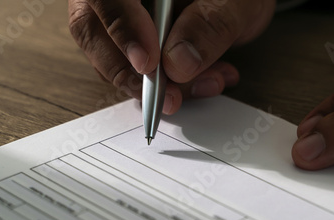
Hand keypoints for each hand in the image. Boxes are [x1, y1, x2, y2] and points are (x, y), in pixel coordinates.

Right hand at [68, 0, 274, 113]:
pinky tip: (206, 80)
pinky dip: (172, 86)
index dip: (121, 30)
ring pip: (114, 58)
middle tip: (170, 97)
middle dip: (132, 73)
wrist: (239, 2)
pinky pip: (137, 72)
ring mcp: (123, 18)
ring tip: (209, 81)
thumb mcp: (235, 1)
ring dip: (159, 85)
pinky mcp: (135, 44)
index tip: (147, 64)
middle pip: (94, 31)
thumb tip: (178, 64)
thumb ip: (210, 24)